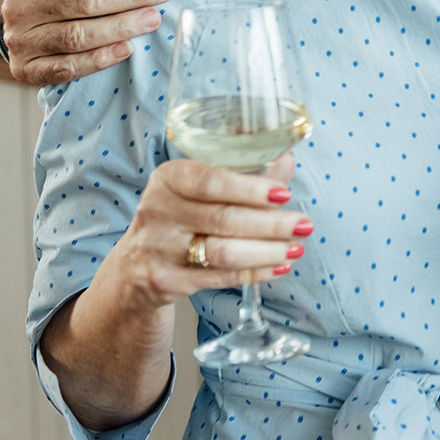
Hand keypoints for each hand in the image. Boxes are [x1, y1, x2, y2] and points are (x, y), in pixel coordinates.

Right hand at [0, 0, 173, 84]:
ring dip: (121, 27)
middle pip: (82, 0)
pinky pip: (67, 68)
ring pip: (77, 35)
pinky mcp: (26, 68)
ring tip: (153, 18)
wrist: (31, 8)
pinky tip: (126, 48)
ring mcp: (18, 39)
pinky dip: (99, 60)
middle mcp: (15, 4)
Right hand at [94, 152, 305, 315]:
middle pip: (223, 219)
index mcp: (168, 179)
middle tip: (305, 225)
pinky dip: (254, 272)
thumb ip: (244, 173)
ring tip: (297, 247)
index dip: (249, 189)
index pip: (209, 181)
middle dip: (271, 224)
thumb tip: (286, 158)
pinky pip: (218, 277)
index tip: (283, 194)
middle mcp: (157, 211)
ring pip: (223, 252)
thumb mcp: (201, 188)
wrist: (135, 264)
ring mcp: (158, 249)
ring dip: (267, 251)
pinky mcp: (165, 281)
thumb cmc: (181, 214)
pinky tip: (279, 266)